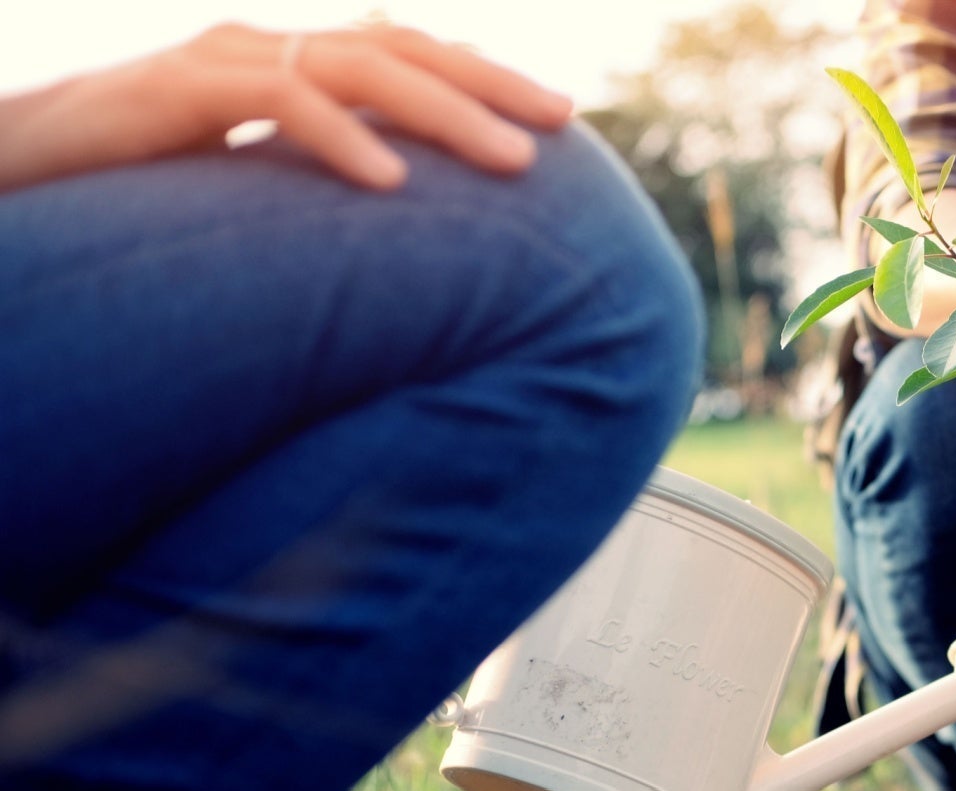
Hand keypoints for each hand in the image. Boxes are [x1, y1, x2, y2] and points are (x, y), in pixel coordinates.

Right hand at [0, 23, 572, 194]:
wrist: (8, 167)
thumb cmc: (124, 192)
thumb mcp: (241, 194)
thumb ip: (311, 199)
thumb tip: (396, 241)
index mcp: (285, 70)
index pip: (402, 57)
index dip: (479, 80)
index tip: (557, 119)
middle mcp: (262, 50)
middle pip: (400, 47)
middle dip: (488, 83)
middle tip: (564, 123)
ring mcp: (220, 61)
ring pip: (357, 65)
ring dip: (444, 114)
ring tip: (513, 163)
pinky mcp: (176, 90)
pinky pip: (276, 101)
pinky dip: (341, 138)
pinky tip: (394, 184)